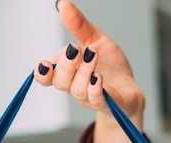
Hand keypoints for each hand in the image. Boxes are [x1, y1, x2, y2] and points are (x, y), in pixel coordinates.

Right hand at [34, 0, 144, 142]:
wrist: (128, 88)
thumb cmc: (109, 66)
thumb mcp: (95, 39)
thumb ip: (78, 26)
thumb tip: (63, 4)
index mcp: (67, 73)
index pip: (47, 77)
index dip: (42, 73)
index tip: (44, 64)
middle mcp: (74, 87)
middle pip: (61, 82)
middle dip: (65, 65)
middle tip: (75, 49)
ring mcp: (90, 98)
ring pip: (78, 90)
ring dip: (83, 71)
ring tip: (92, 53)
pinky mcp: (107, 104)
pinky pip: (96, 100)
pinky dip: (95, 89)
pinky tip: (98, 78)